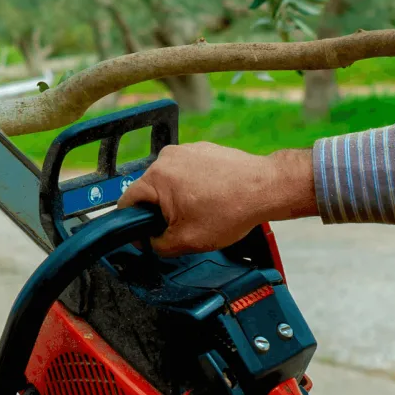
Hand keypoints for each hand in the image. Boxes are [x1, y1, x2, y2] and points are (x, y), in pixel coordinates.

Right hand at [118, 143, 315, 255]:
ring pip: (169, 181)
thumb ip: (157, 245)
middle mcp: (166, 158)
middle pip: (149, 191)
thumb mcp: (187, 241)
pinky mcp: (202, 149)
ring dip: (178, 197)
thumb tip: (148, 242)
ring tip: (203, 210)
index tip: (146, 235)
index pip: (126, 202)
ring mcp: (185, 150)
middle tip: (183, 226)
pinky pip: (187, 171)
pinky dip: (195, 185)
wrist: (267, 188)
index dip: (132, 224)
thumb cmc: (231, 210)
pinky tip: (213, 198)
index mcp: (156, 177)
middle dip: (161, 210)